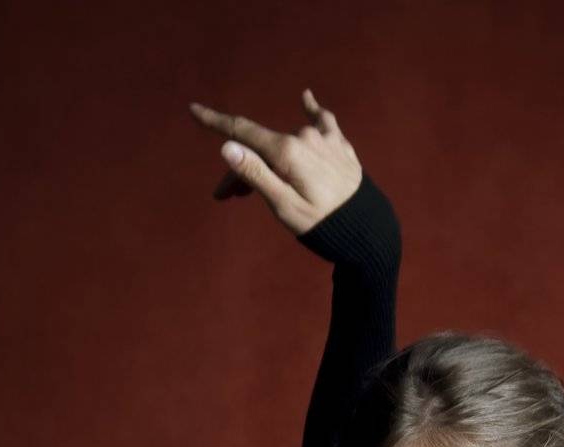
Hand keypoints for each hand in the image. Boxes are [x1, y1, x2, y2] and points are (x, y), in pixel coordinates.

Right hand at [188, 88, 362, 236]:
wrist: (368, 231)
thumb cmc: (323, 225)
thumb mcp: (283, 206)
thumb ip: (256, 174)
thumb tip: (228, 147)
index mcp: (287, 152)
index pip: (242, 132)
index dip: (216, 122)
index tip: (194, 109)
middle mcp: (304, 137)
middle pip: (262, 147)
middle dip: (242, 168)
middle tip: (230, 198)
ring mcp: (324, 139)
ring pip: (286, 145)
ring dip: (270, 162)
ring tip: (266, 189)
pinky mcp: (340, 146)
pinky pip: (324, 121)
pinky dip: (313, 111)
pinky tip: (307, 98)